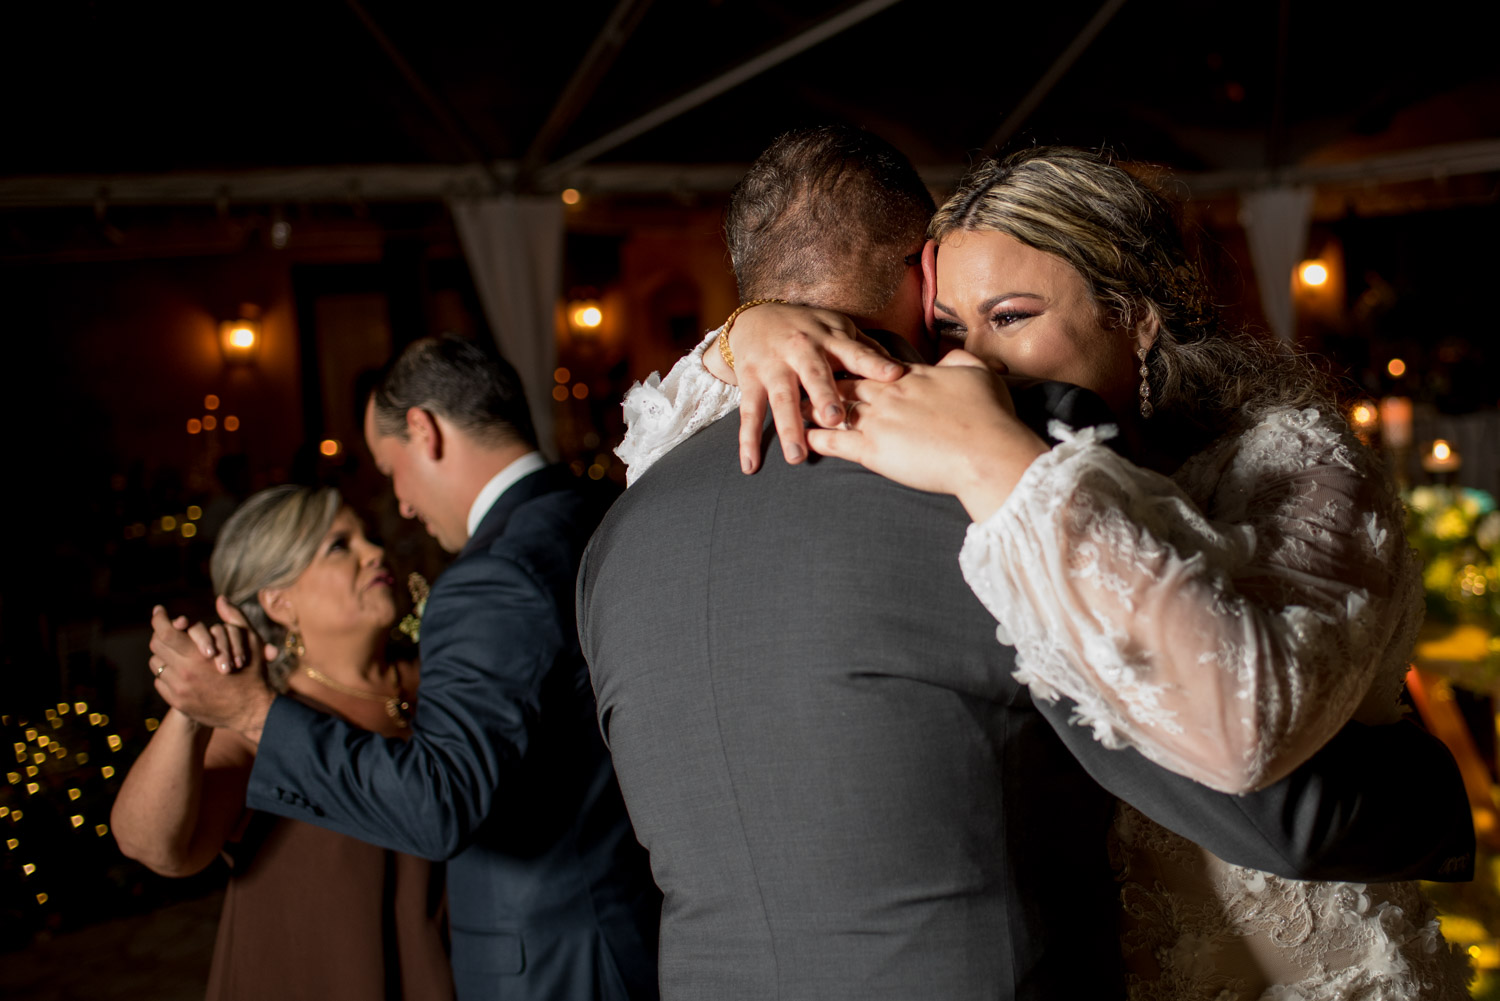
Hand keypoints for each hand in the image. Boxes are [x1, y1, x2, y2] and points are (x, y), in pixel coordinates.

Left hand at [149, 601, 273, 743]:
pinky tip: (181, 672)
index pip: (165, 632)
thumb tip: (221, 599)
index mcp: (199, 655)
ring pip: (156, 664)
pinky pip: (160, 682)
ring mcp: (179, 690)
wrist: (252, 712)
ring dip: (164, 655)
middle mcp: (184, 673)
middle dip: (161, 634)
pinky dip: (167, 674)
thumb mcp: (250, 641)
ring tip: (176, 652)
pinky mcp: (178, 703)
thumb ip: (234, 617)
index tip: (159, 611)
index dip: (159, 618)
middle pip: (156, 646)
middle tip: (170, 631)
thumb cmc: (253, 674)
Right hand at [703, 302, 905, 473]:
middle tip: (836, 419)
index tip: (894, 376)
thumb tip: (903, 370)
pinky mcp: (750, 381)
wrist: (754, 318)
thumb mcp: (837, 330)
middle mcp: (800, 350)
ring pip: (781, 398)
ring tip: (796, 456)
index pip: (855, 352)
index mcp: (829, 339)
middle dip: (824, 396)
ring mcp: (773, 366)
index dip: (874, 363)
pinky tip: (751, 466)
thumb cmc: (807, 330)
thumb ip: (865, 351)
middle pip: (814, 375)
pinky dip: (748, 441)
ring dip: (788, 427)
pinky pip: (749, 413)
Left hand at [805, 351, 1049, 521]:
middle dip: (824, 379)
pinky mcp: (873, 450)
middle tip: (802, 375)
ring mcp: (879, 420)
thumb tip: (949, 356)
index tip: (840, 359)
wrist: (987, 453)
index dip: (857, 364)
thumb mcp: (979, 375)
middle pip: (849, 381)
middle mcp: (890, 393)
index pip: (877, 367)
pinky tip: (802, 437)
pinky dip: (816, 438)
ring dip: (813, 407)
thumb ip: (960, 360)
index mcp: (913, 376)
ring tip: (793, 405)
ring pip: (836, 407)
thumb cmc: (990, 417)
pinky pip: (835, 441)